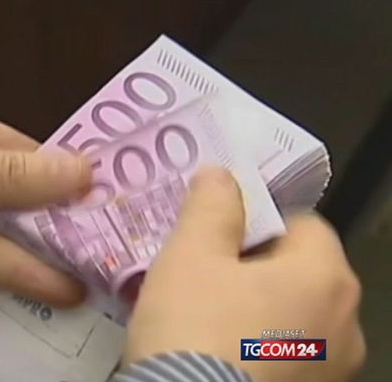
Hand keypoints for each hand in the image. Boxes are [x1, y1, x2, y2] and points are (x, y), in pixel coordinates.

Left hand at [0, 92, 89, 306]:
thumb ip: (6, 174)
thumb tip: (84, 170)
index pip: (19, 153)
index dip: (61, 180)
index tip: (107, 209)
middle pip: (8, 202)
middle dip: (50, 230)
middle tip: (101, 260)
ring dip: (25, 265)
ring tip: (73, 292)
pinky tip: (25, 302)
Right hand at [123, 167, 364, 381]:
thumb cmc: (195, 326)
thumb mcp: (191, 254)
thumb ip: (212, 206)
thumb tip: (222, 176)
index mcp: (326, 276)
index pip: (301, 223)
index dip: (256, 220)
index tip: (215, 235)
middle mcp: (346, 323)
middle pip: (301, 271)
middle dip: (255, 265)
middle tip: (204, 272)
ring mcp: (334, 369)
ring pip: (294, 315)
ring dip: (259, 307)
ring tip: (207, 315)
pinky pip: (288, 353)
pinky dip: (260, 345)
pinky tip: (220, 351)